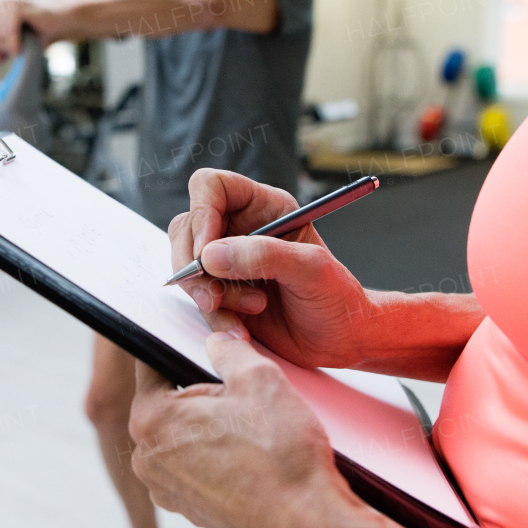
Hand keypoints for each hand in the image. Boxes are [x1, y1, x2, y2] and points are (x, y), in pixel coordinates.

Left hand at [0, 0, 71, 61]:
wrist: (61, 22)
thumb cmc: (38, 34)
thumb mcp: (11, 46)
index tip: (0, 55)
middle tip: (14, 48)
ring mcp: (6, 2)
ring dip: (7, 46)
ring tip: (20, 44)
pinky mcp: (17, 5)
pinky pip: (7, 31)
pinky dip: (14, 42)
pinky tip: (22, 44)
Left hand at [129, 313, 365, 527]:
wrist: (309, 526)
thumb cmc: (282, 456)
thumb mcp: (259, 379)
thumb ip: (227, 348)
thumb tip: (216, 336)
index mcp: (151, 419)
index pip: (150, 363)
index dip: (180, 348)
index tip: (202, 345)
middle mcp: (147, 458)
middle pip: (167, 402)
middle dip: (199, 392)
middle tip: (241, 394)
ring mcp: (166, 489)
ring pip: (183, 436)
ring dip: (210, 426)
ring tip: (251, 429)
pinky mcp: (189, 510)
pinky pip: (197, 467)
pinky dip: (219, 457)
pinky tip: (252, 458)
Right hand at [169, 169, 372, 368]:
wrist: (340, 340)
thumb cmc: (337, 297)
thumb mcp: (312, 269)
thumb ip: (264, 255)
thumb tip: (211, 255)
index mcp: (264, 207)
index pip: (212, 187)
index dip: (202, 213)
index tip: (207, 251)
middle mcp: (240, 230)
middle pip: (188, 228)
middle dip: (196, 265)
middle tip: (216, 294)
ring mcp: (227, 263)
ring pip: (187, 266)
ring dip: (210, 294)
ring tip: (251, 309)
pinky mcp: (222, 294)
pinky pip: (196, 299)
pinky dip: (214, 317)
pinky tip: (242, 326)